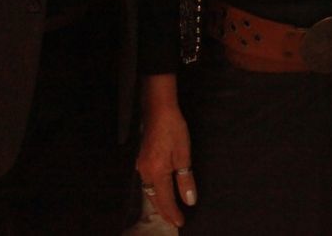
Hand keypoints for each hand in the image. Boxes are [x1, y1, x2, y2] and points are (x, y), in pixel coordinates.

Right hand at [136, 76, 195, 226]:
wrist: (158, 109)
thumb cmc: (173, 129)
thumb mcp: (184, 155)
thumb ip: (186, 179)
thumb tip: (189, 200)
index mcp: (157, 172)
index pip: (165, 200)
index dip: (173, 213)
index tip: (180, 223)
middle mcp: (145, 172)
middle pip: (154, 198)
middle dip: (164, 211)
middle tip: (174, 221)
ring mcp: (141, 166)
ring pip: (149, 191)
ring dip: (158, 202)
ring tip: (167, 211)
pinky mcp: (141, 159)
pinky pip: (147, 182)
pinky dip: (154, 191)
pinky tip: (159, 192)